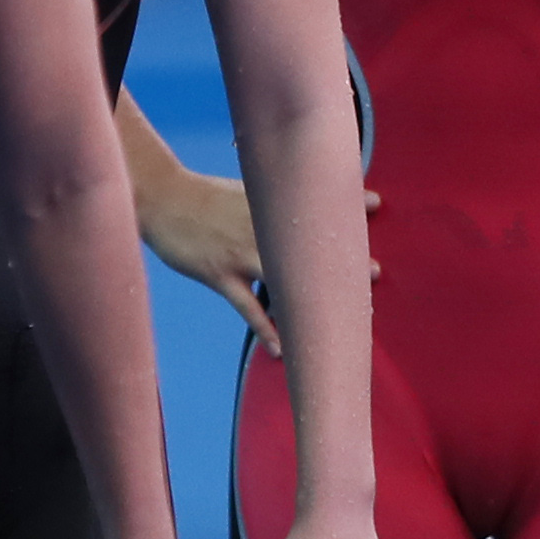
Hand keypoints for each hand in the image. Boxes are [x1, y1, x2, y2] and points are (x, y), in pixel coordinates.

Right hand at [137, 167, 379, 355]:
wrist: (163, 199)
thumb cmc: (204, 198)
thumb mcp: (241, 190)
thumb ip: (270, 202)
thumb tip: (295, 204)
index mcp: (266, 204)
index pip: (311, 202)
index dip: (344, 202)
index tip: (376, 204)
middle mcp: (259, 226)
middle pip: (308, 245)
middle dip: (341, 259)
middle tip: (374, 272)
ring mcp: (240, 251)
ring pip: (284, 279)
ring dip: (312, 299)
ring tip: (340, 321)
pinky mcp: (219, 273)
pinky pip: (248, 306)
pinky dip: (266, 328)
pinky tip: (281, 348)